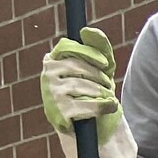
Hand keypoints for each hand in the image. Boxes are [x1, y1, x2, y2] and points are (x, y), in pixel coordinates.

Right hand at [39, 27, 137, 157]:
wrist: (89, 127)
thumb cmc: (93, 92)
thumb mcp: (99, 69)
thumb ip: (98, 48)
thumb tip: (87, 30)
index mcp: (53, 60)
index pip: (67, 47)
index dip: (88, 53)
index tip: (105, 64)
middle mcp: (47, 74)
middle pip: (79, 68)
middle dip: (99, 77)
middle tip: (108, 86)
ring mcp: (51, 93)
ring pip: (83, 86)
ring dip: (102, 92)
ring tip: (108, 97)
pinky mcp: (58, 112)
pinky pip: (85, 105)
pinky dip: (101, 106)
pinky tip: (110, 106)